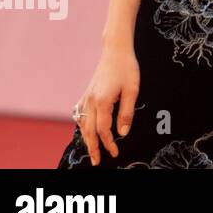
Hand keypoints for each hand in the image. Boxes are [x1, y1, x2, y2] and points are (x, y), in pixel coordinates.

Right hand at [73, 44, 138, 165]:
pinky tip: (85, 130)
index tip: (115, 153)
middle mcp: (91, 101)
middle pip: (89, 131)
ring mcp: (86, 97)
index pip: (103, 129)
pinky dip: (81, 125)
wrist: (115, 50)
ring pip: (82, 124)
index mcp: (103, 101)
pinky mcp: (86, 93)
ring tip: (91, 150)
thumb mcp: (132, 90)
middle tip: (97, 161)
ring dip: (86, 138)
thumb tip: (123, 133)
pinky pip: (79, 114)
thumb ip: (127, 113)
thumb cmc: (127, 68)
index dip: (108, 143)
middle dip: (92, 147)